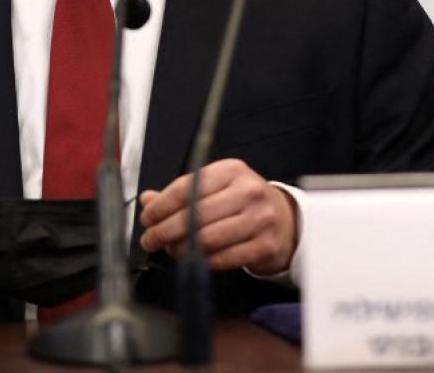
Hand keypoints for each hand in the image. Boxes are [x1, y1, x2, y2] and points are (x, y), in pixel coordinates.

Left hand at [137, 158, 297, 276]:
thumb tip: (148, 200)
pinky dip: (204, 262)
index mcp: (230, 171)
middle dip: (165, 230)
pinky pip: (224, 258)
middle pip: (195, 214)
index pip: (187, 187)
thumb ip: (181, 193)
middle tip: (150, 240)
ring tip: (171, 250)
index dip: (161, 206)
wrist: (285, 220)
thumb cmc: (243, 202)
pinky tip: (195, 259)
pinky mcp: (265, 245)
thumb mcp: (215, 187)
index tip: (147, 219)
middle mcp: (247, 191)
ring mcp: (259, 219)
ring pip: (208, 239)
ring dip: (182, 249)